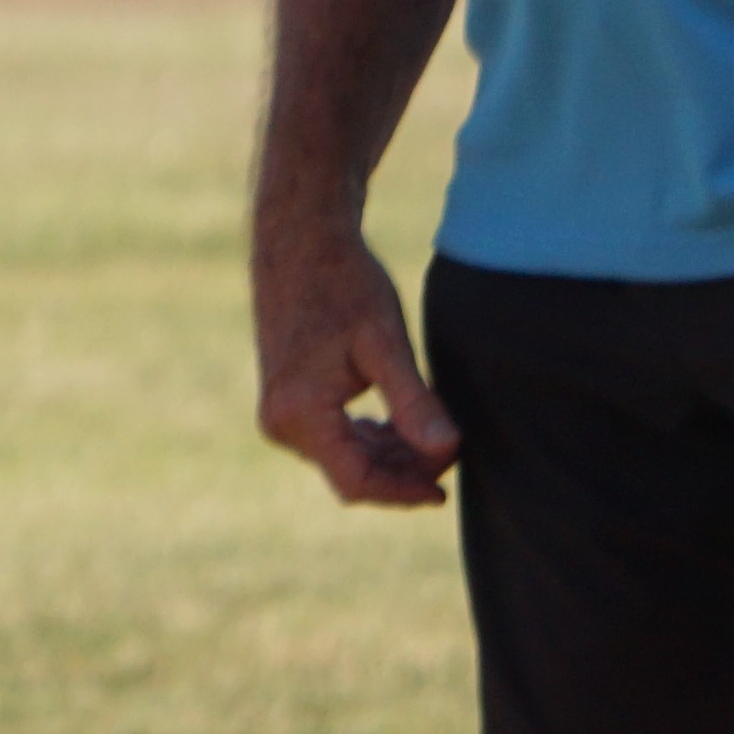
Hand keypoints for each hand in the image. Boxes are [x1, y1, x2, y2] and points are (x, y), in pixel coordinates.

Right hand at [252, 216, 456, 507]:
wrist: (300, 242)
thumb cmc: (344, 284)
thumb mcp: (385, 343)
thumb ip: (414, 401)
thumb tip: (449, 450)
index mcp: (300, 414)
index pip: (357, 482)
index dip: (404, 492)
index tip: (444, 491)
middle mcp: (281, 424)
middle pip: (353, 474)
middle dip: (405, 470)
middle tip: (454, 446)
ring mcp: (280, 415)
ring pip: (346, 460)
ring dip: (392, 455)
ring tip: (435, 431)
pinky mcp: (288, 403)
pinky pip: (334, 440)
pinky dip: (372, 439)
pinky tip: (402, 421)